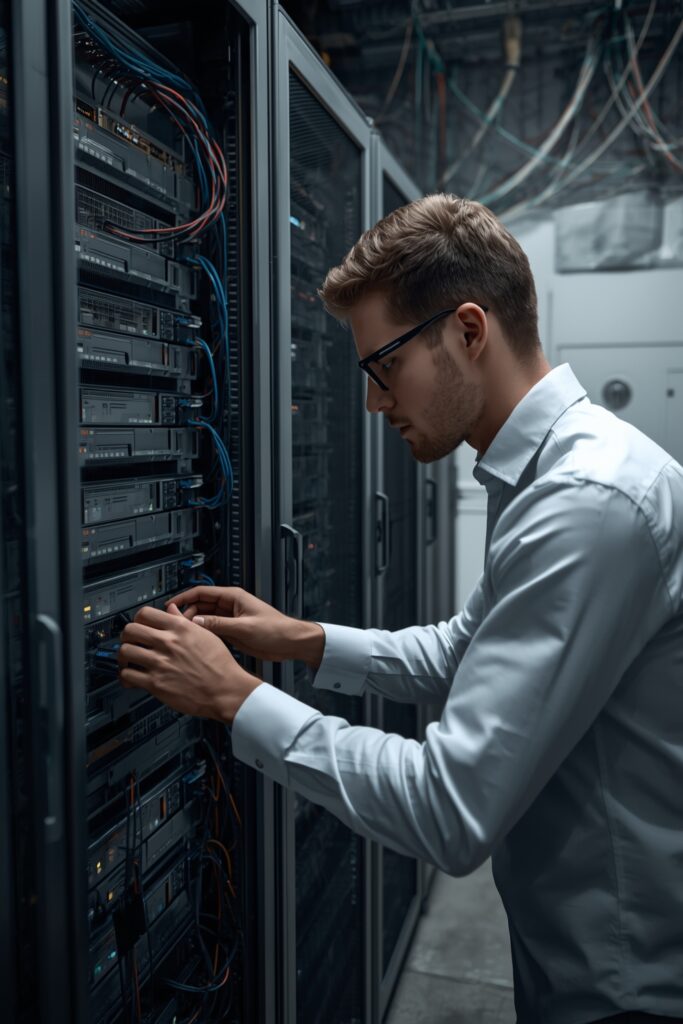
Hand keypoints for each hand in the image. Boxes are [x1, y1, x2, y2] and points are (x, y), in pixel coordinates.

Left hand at [118, 603, 261, 724]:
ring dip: (124, 657)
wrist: (226, 690)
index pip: (145, 613)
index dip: (138, 619)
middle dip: (127, 637)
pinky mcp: (156, 683)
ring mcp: (160, 663)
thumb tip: (171, 610)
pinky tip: (131, 678)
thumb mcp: (205, 634)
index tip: (139, 626)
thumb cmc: (220, 664)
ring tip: (128, 661)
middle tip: (131, 643)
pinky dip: (125, 677)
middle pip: (130, 630)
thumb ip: (184, 621)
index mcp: (180, 628)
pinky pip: (128, 676)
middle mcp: (168, 643)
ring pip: (125, 651)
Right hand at [165, 585, 325, 668]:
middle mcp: (230, 605)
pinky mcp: (233, 630)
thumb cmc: (276, 630)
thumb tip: (197, 622)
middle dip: (186, 612)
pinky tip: (195, 640)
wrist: (290, 642)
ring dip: (194, 624)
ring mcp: (231, 618)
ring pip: (205, 617)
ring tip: (181, 633)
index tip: (170, 605)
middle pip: (200, 605)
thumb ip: (219, 624)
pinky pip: (212, 628)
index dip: (184, 597)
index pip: (202, 592)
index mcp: (233, 597)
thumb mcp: (244, 628)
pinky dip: (203, 633)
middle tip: (174, 624)